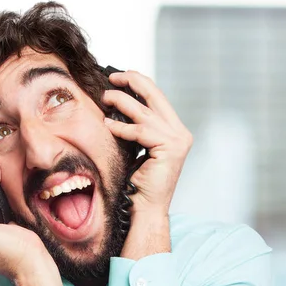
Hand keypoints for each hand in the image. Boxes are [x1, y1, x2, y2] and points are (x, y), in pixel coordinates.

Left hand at [101, 71, 192, 215]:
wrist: (145, 209)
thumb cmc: (137, 184)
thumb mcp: (137, 149)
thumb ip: (136, 129)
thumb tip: (117, 105)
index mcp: (175, 131)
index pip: (157, 98)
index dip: (139, 84)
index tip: (119, 77)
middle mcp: (180, 133)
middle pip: (156, 96)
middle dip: (133, 81)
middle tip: (112, 76)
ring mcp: (178, 141)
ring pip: (145, 112)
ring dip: (122, 101)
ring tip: (105, 98)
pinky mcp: (170, 149)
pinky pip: (140, 132)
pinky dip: (122, 127)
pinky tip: (108, 125)